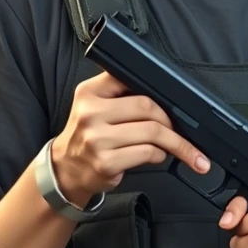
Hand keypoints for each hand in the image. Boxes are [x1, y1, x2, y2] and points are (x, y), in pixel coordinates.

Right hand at [50, 71, 209, 206]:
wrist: (66, 168)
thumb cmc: (91, 134)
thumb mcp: (96, 104)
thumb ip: (122, 91)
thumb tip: (167, 93)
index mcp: (90, 92)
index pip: (132, 80)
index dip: (158, 90)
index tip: (179, 100)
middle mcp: (90, 113)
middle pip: (148, 107)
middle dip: (171, 120)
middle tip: (181, 129)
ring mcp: (97, 139)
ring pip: (152, 132)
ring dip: (173, 141)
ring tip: (179, 146)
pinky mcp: (106, 163)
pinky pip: (147, 153)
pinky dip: (160, 155)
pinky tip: (157, 156)